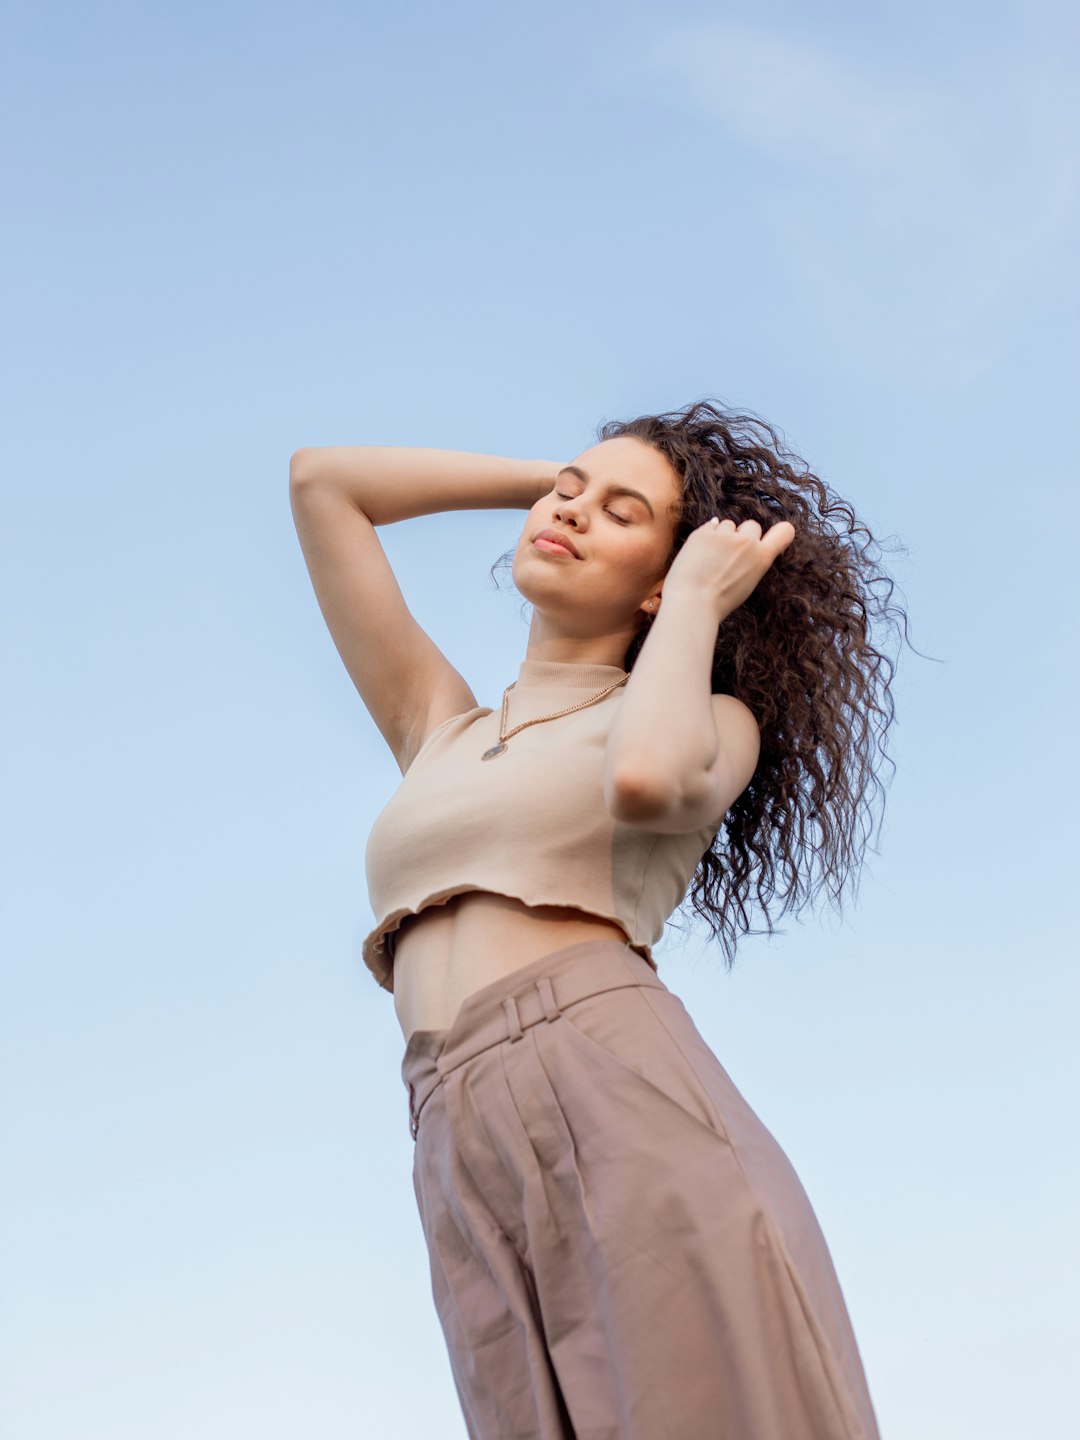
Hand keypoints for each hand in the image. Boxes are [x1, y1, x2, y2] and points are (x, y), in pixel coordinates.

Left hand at [660, 516, 795, 619]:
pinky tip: (700, 554)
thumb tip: (749, 543)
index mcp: (762, 557)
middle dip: (743, 536)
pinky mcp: (703, 532)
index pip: (785, 531)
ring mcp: (724, 535)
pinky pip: (710, 526)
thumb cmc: (718, 602)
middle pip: (752, 525)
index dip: (779, 532)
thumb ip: (753, 562)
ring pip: (728, 525)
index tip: (768, 539)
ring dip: (722, 536)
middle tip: (729, 556)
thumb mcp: (747, 584)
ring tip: (711, 559)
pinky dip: (706, 537)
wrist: (692, 603)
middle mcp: (746, 542)